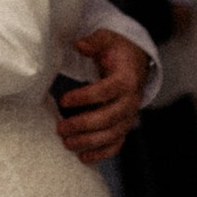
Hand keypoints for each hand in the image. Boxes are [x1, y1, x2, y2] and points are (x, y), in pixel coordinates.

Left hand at [54, 29, 145, 165]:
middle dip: (83, 125)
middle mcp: (131, 102)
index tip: (63, 100)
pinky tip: (83, 157)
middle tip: (61, 128)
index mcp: (126, 80)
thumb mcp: (107, 39)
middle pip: (109, 118)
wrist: (135, 62)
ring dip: (90, 142)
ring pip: (112, 135)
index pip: (106, 91)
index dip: (84, 97)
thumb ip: (93, 42)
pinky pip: (116, 144)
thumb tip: (79, 45)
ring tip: (67, 143)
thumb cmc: (117, 51)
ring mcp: (129, 117)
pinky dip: (102, 154)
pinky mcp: (125, 126)